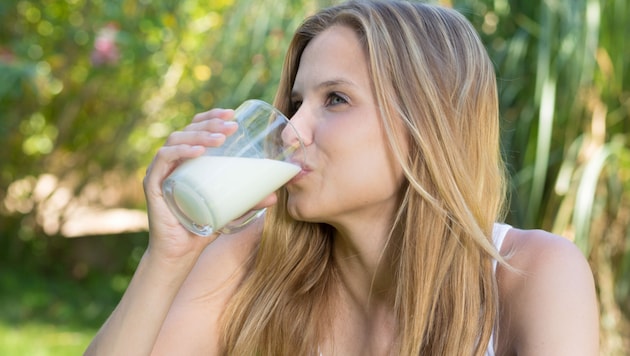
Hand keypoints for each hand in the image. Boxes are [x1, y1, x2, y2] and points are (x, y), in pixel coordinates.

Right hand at [143, 108, 238, 261]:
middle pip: (188, 130)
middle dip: (211, 123)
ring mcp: (161, 171)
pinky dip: (181, 151)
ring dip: (199, 134)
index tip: (232, 113)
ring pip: (176, 140)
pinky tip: (198, 151)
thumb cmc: (204, 227)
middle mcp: (172, 162)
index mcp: (187, 161)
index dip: (212, 116)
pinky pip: (163, 160)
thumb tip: (275, 196)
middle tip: (232, 125)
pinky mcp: (153, 184)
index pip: (196, 128)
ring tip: (221, 138)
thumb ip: (249, 202)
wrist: (181, 253)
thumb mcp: (231, 211)